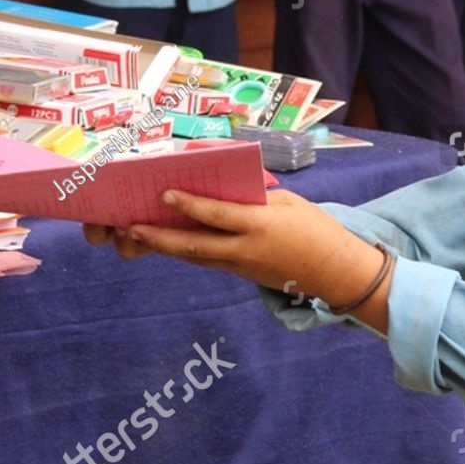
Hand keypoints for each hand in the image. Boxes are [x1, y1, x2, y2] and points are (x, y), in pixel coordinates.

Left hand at [84, 189, 385, 307]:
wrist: (334, 272)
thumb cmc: (315, 229)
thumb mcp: (288, 202)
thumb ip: (254, 198)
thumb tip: (224, 189)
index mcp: (260, 225)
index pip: (218, 215)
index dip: (190, 205)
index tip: (164, 193)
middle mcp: (245, 249)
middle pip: (194, 245)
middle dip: (160, 237)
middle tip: (130, 227)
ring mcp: (241, 266)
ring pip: (195, 256)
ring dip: (164, 246)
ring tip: (136, 236)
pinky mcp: (240, 274)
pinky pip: (206, 261)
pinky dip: (183, 252)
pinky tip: (165, 243)